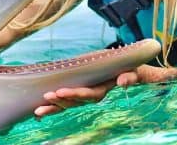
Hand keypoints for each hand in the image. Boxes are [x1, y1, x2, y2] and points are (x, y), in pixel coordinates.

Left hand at [33, 64, 169, 117]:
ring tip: (39, 109)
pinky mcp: (82, 88)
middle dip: (62, 101)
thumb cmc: (136, 68)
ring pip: (70, 103)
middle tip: (46, 98)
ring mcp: (88, 92)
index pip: (90, 94)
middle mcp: (95, 93)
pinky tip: (41, 109)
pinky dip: (55, 105)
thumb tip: (123, 81)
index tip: (61, 92)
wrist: (135, 67)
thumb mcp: (138, 71)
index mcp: (106, 88)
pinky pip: (68, 99)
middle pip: (77, 101)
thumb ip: (132, 76)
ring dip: (55, 106)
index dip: (76, 94)